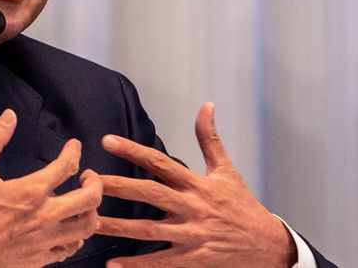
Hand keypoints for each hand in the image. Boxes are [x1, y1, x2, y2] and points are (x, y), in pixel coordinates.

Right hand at [0, 108, 102, 267]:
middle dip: (95, 183)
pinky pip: (71, 249)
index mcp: (30, 192)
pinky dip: (76, 237)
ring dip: (90, 211)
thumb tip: (9, 119)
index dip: (74, 152)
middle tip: (89, 177)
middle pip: (90, 198)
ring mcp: (45, 240)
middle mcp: (44, 217)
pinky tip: (71, 230)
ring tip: (85, 203)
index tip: (73, 148)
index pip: (66, 166)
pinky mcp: (40, 259)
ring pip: (86, 226)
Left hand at [97, 102, 294, 266]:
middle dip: (118, 186)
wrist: (268, 246)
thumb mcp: (227, 170)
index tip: (107, 141)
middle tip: (89, 180)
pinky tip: (112, 264)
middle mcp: (191, 208)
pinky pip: (160, 262)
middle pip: (150, 194)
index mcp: (196, 184)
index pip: (160, 163)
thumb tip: (206, 105)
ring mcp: (191, 235)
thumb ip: (210, 138)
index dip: (133, 151)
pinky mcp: (193, 259)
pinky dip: (136, 265)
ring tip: (90, 221)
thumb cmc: (242, 206)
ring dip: (118, 227)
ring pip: (149, 230)